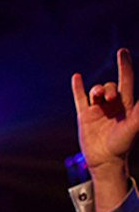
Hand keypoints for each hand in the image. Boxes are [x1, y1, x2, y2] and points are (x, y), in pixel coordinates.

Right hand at [71, 47, 135, 176]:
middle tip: (110, 98)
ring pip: (95, 92)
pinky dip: (78, 88)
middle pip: (109, 86)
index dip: (125, 65)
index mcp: (126, 104)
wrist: (106, 160)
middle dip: (108, 87)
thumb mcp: (134, 125)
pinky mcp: (84, 116)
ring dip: (95, 90)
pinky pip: (79, 99)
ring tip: (97, 99)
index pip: (126, 80)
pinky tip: (77, 77)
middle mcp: (112, 105)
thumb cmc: (123, 144)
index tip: (122, 51)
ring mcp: (97, 110)